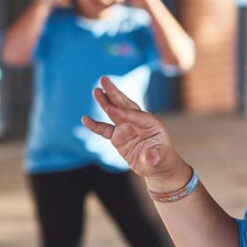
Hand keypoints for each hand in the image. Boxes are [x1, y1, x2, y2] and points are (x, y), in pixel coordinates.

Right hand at [82, 76, 189, 191]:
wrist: (157, 166)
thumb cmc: (161, 160)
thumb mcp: (159, 159)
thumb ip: (154, 157)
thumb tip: (151, 158)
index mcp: (151, 124)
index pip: (136, 116)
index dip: (123, 113)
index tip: (110, 109)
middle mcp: (138, 122)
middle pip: (125, 105)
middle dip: (114, 93)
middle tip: (104, 79)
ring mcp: (127, 128)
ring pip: (114, 112)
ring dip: (105, 101)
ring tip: (96, 90)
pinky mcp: (118, 136)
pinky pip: (105, 129)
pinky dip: (95, 125)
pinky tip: (85, 119)